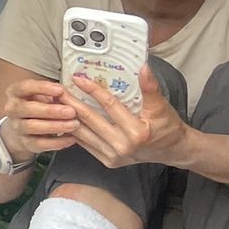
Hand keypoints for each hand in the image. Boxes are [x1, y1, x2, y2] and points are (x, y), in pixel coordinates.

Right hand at [0, 76, 79, 161]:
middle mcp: (12, 109)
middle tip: (71, 111)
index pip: (24, 87)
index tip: (60, 90)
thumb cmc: (37, 106)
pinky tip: (71, 138)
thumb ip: (54, 93)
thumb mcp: (42, 95)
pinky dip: (56, 142)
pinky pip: (39, 144)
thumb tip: (69, 93)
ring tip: (74, 124)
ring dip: (55, 126)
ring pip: (33, 127)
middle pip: (27, 108)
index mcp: (15, 92)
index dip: (42, 88)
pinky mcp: (24, 142)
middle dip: (50, 110)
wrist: (23, 128)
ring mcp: (17, 126)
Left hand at [62, 66, 189, 168]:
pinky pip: (85, 144)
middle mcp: (123, 146)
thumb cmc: (167, 127)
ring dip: (67, 116)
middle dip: (71, 102)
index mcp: (137, 132)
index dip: (93, 90)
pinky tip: (63, 118)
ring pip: (83, 133)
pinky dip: (73, 130)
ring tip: (56, 101)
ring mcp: (113, 156)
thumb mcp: (161, 107)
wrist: (172, 151)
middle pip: (90, 119)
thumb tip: (143, 67)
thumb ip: (150, 88)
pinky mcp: (108, 161)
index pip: (109, 106)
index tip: (78, 78)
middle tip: (57, 89)